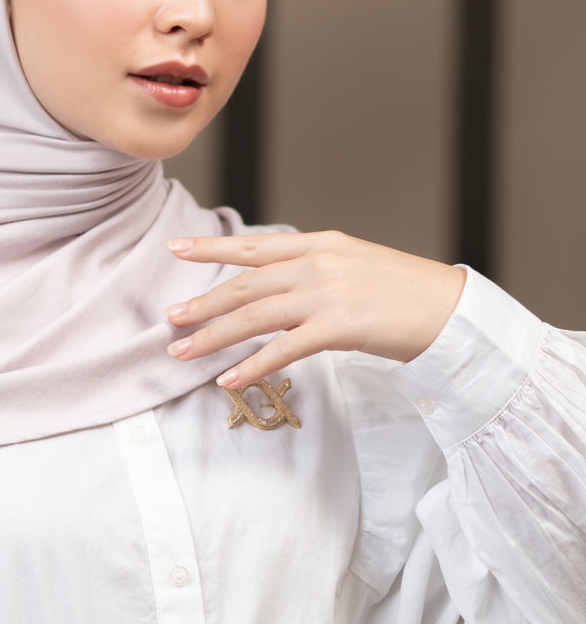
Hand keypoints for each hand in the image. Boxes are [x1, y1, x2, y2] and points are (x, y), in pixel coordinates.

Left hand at [164, 230, 466, 387]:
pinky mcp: (340, 326)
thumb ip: (317, 270)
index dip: (212, 249)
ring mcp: (327, 293)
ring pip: (255, 315)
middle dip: (203, 302)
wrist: (453, 310)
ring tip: (182, 351)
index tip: (176, 249)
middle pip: (245, 283)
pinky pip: (284, 348)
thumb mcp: (356, 266)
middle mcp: (318, 263)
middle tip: (169, 318)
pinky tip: (229, 380)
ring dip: (214, 335)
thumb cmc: (407, 294)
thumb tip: (280, 284)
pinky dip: (252, 365)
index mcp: (321, 243)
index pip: (255, 245)